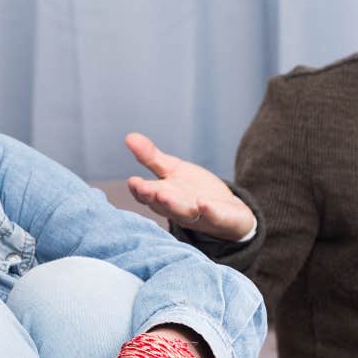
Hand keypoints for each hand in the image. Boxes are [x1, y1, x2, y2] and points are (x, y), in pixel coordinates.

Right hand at [124, 132, 255, 240]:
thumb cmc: (195, 191)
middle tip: (147, 189)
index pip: (148, 197)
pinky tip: (204, 203)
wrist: (228, 211)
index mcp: (164, 199)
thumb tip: (129, 137)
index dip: (140, 190)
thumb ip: (151, 157)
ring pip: (185, 214)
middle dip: (155, 198)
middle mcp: (178, 211)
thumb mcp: (173, 170)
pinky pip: (215, 218)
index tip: (133, 181)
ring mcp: (200, 217)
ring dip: (175, 206)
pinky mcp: (222, 220)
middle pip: (164, 206)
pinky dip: (209, 212)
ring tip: (165, 195)